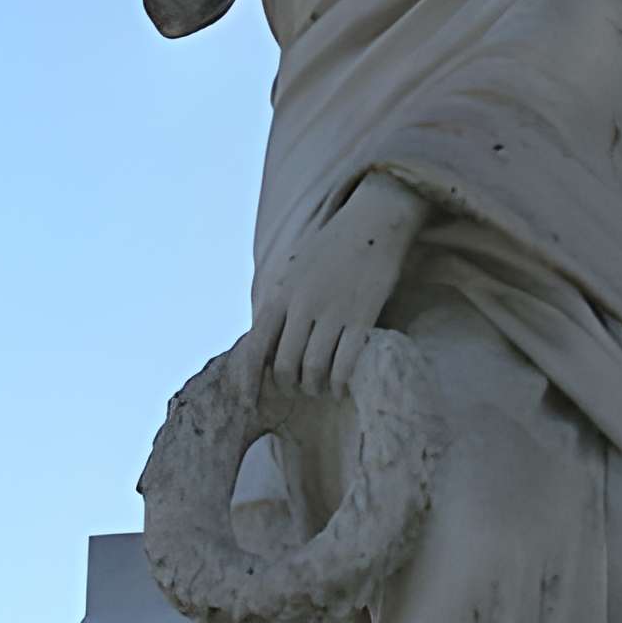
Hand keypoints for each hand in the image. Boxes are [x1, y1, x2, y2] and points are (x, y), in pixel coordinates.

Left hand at [245, 173, 428, 399]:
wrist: (372, 222)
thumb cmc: (332, 247)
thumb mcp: (292, 271)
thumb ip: (280, 304)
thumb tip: (267, 341)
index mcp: (280, 294)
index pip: (255, 347)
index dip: (249, 380)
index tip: (250, 400)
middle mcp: (301, 305)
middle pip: (285, 364)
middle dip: (289, 385)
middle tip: (298, 388)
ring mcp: (332, 311)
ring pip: (314, 368)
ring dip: (315, 386)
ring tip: (320, 389)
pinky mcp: (362, 316)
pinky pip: (345, 363)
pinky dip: (339, 383)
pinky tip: (340, 388)